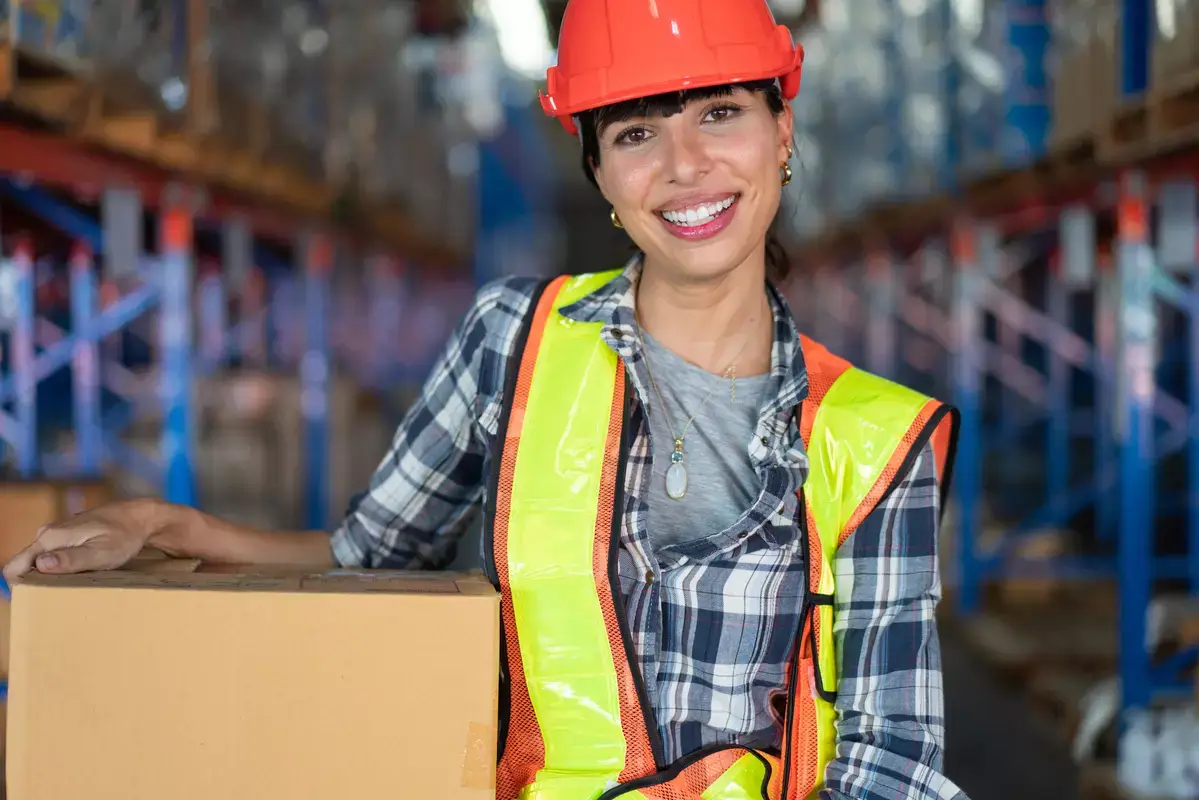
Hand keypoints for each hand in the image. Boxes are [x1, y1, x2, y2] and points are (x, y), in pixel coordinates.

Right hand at [3, 499, 173, 583]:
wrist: (142, 517)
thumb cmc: (124, 536)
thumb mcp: (101, 553)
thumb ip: (71, 560)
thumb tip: (41, 565)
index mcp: (50, 538)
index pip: (15, 567)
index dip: (20, 586)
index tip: (38, 599)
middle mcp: (48, 533)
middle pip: (26, 565)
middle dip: (36, 583)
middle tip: (58, 597)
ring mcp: (58, 533)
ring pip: (41, 560)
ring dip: (51, 576)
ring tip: (70, 588)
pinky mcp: (69, 535)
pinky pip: (54, 555)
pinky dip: (62, 567)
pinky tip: (79, 575)